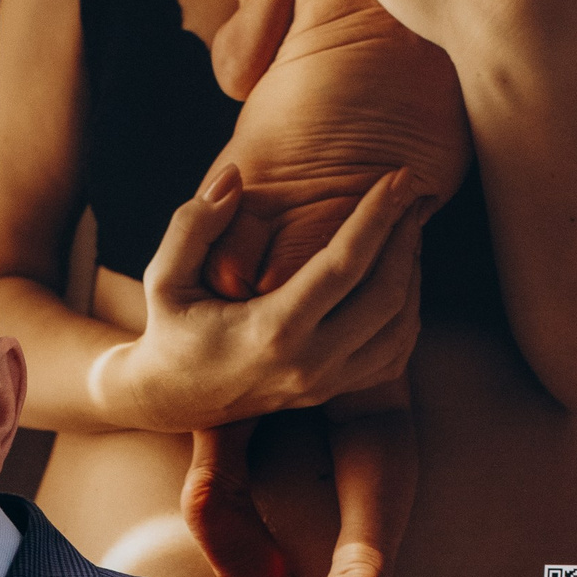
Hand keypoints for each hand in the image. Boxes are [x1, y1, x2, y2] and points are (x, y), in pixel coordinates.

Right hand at [90, 163, 428, 434]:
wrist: (171, 399)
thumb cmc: (169, 328)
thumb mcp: (164, 276)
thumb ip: (194, 223)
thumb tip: (234, 176)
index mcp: (272, 331)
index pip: (344, 265)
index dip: (378, 216)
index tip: (400, 177)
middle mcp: (308, 362)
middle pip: (388, 295)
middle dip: (406, 238)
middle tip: (409, 196)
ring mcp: (324, 384)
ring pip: (401, 326)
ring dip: (412, 273)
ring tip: (404, 230)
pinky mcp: (332, 393)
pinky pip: (394, 354)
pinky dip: (407, 313)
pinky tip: (397, 277)